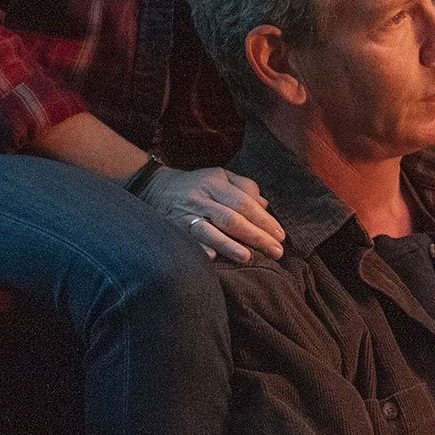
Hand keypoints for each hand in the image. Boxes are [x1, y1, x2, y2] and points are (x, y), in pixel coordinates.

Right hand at [145, 166, 283, 261]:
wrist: (154, 187)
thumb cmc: (197, 184)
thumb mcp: (221, 176)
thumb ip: (244, 187)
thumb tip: (265, 205)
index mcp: (216, 184)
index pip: (244, 203)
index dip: (263, 220)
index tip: (280, 236)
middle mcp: (202, 198)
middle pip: (231, 218)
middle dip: (255, 236)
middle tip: (276, 252)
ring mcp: (186, 214)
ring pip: (209, 230)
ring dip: (229, 245)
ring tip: (248, 258)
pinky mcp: (174, 228)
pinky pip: (187, 239)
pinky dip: (200, 248)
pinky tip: (213, 258)